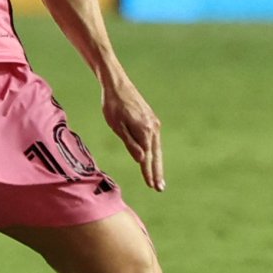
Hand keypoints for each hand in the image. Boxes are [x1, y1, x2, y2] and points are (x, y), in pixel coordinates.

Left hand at [102, 76, 164, 191]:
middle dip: (157, 172)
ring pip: (157, 148)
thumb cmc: (113, 105)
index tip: (152, 186)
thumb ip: (130, 143)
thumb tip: (141, 159)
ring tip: (158, 178)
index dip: (149, 172)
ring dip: (158, 164)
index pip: (147, 157)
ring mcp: (153, 123)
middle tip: (160, 188)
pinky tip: (154, 157)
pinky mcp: (151, 119)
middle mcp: (152, 127)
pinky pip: (155, 140)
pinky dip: (155, 151)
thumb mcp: (117, 126)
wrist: (117, 84)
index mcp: (144, 130)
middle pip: (156, 155)